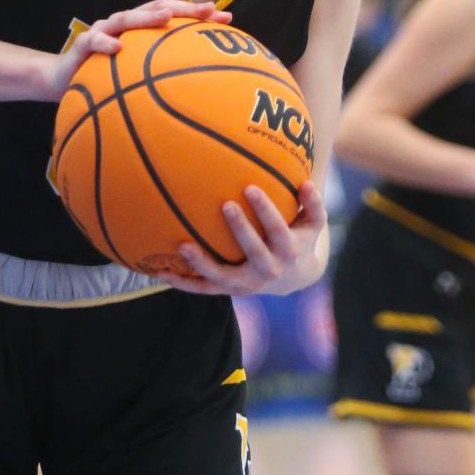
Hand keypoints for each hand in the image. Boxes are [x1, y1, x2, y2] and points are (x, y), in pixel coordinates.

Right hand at [47, 0, 231, 100]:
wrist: (61, 80)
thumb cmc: (104, 78)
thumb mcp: (134, 78)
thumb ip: (159, 77)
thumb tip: (198, 94)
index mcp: (140, 30)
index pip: (172, 15)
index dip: (197, 14)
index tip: (226, 17)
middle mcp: (124, 25)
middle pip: (155, 8)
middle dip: (182, 8)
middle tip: (208, 10)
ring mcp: (103, 31)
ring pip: (126, 17)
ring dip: (146, 16)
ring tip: (166, 17)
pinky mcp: (82, 44)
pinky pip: (93, 40)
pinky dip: (105, 42)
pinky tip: (117, 48)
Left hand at [160, 181, 328, 297]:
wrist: (294, 278)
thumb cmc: (299, 238)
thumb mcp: (312, 223)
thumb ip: (312, 204)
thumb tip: (307, 183)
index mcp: (288, 251)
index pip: (278, 229)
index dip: (266, 211)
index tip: (251, 187)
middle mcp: (268, 271)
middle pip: (254, 252)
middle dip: (241, 229)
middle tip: (225, 204)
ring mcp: (247, 284)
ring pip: (223, 277)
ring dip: (203, 263)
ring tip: (183, 246)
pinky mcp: (230, 290)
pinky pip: (204, 289)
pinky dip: (183, 282)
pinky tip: (161, 271)